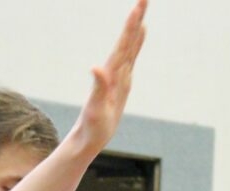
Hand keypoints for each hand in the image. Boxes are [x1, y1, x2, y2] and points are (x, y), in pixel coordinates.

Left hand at [70, 0, 146, 153]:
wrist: (87, 138)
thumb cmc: (91, 127)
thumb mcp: (95, 109)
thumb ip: (97, 88)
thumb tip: (96, 67)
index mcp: (110, 74)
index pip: (122, 45)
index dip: (130, 26)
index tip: (137, 7)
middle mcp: (114, 71)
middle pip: (127, 40)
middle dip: (135, 19)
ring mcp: (118, 76)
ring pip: (130, 46)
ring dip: (135, 27)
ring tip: (142, 9)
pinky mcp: (122, 82)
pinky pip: (131, 58)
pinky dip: (136, 44)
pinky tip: (140, 35)